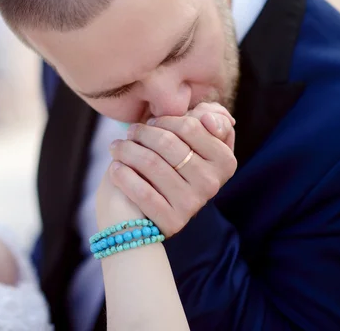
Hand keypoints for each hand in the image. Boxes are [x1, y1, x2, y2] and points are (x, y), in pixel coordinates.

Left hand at [107, 104, 236, 236]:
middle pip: (167, 142)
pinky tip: (115, 168)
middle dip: (142, 132)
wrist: (152, 209)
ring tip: (117, 147)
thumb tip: (206, 118)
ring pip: (151, 163)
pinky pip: (142, 192)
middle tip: (130, 132)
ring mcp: (192, 204)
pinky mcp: (171, 221)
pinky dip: (123, 175)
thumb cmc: (173, 163)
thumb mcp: (197, 138)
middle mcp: (212, 183)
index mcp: (224, 160)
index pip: (190, 126)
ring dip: (126, 150)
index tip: (151, 122)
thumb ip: (210, 117)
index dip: (164, 120)